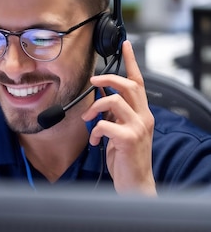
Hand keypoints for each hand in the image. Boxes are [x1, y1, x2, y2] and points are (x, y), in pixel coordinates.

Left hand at [81, 40, 155, 195]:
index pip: (138, 82)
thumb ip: (113, 116)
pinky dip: (96, 130)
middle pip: (128, 85)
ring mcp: (138, 128)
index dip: (131, 62)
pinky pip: (105, 124)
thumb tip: (99, 99)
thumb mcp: (119, 134)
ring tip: (88, 120)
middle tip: (92, 81)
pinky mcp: (128, 139)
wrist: (136, 186)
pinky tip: (96, 142)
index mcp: (142, 114)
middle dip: (107, 78)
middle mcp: (144, 118)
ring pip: (114, 101)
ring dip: (95, 107)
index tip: (126, 44)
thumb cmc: (126, 161)